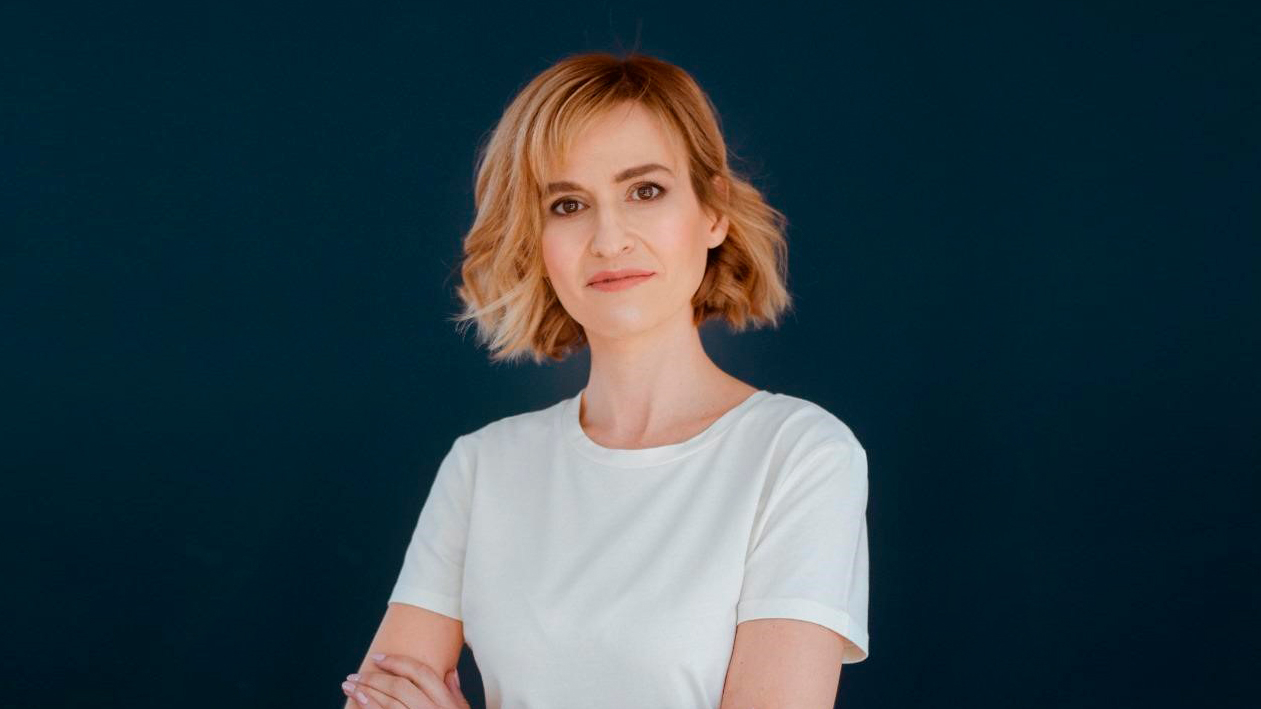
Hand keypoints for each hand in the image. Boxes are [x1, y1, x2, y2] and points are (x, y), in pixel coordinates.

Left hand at [341, 653, 469, 708]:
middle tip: (355, 674)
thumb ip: (454, 693)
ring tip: (349, 686)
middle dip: (374, 678)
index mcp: (447, 703)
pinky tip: (357, 702)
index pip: (421, 673)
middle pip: (400, 687)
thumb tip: (450, 672)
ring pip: (389, 704)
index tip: (378, 657)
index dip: (397, 662)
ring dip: (365, 692)